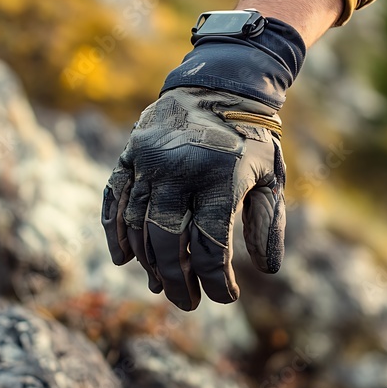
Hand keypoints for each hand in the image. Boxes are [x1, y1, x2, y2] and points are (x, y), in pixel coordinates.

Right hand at [101, 87, 286, 310]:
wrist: (219, 83)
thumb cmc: (251, 138)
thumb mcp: (271, 177)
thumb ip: (268, 222)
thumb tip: (268, 271)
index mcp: (220, 178)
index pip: (210, 246)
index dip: (215, 281)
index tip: (225, 298)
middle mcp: (180, 169)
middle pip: (167, 242)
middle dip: (178, 281)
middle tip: (188, 303)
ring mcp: (150, 161)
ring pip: (139, 225)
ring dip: (148, 263)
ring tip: (163, 286)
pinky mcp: (131, 154)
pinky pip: (115, 197)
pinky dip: (114, 230)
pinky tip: (123, 258)